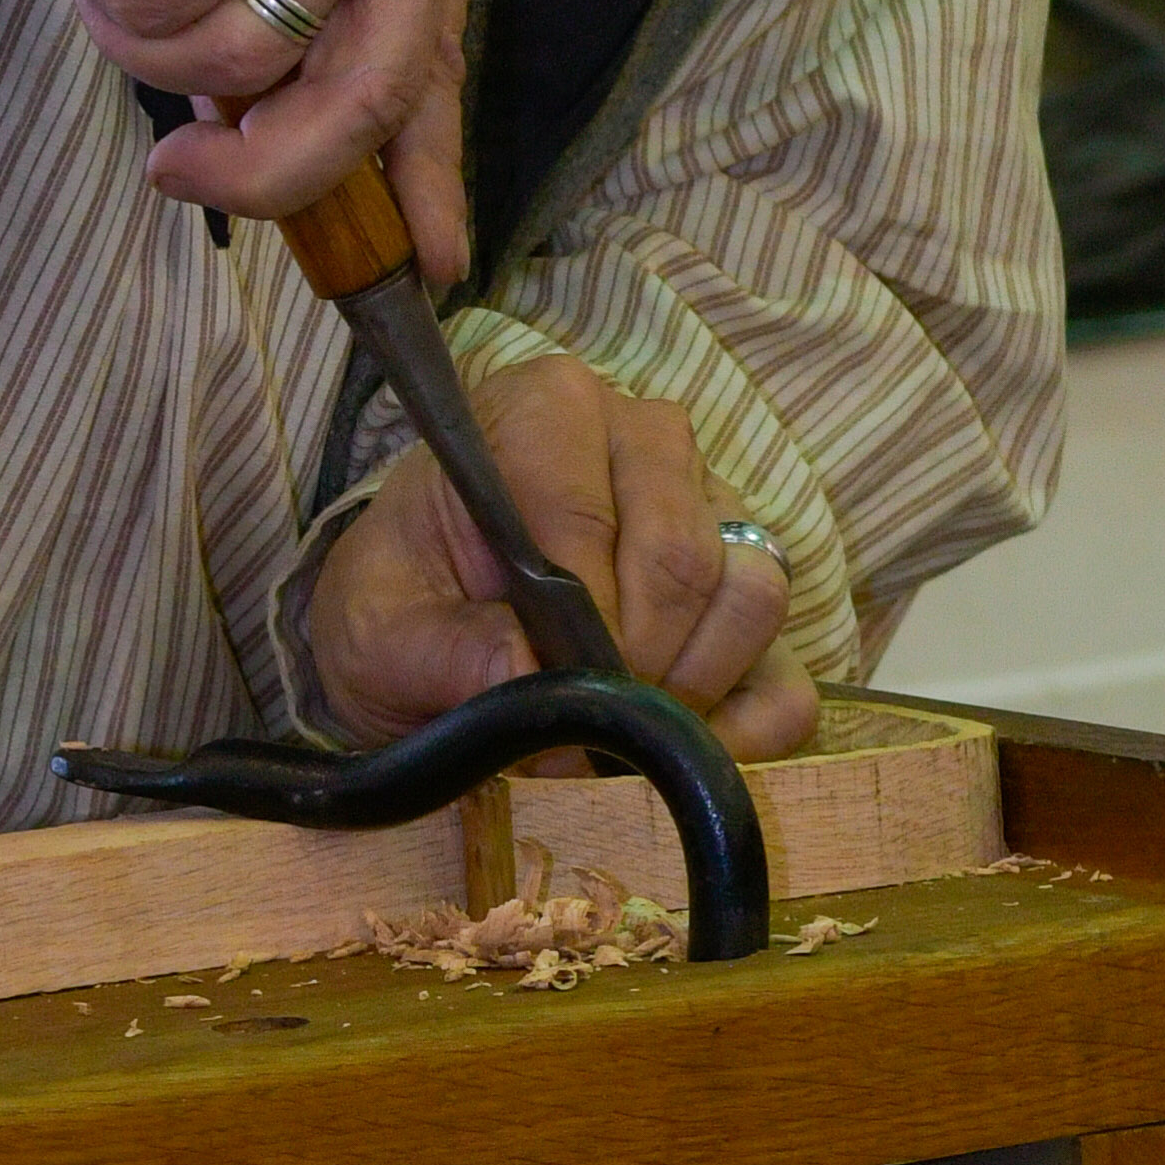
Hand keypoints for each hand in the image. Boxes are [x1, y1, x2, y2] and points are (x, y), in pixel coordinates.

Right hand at [53, 0, 491, 280]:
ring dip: (143, 24)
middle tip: (179, 174)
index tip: (436, 264)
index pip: (438, 63)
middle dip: (261, 167)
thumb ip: (297, 25)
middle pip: (358, 96)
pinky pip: (159, 8)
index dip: (429, 178)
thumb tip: (286, 160)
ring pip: (235, 60)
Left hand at [303, 350, 819, 754]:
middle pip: (684, 555)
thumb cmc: (401, 608)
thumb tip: (529, 671)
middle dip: (629, 663)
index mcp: (548, 410)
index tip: (542, 681)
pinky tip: (669, 753)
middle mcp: (647, 440)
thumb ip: (438, 650)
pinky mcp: (752, 603)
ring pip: (754, 597)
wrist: (423, 644)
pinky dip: (742, 738)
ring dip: (687, 691)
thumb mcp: (376, 633)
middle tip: (573, 720)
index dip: (574, 618)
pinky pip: (788, 679)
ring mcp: (717, 513)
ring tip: (612, 730)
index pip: (588, 511)